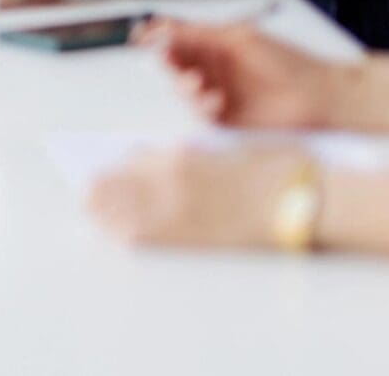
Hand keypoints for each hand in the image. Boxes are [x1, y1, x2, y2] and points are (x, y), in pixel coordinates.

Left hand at [86, 145, 311, 250]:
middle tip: (89, 196)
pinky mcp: (194, 241)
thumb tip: (145, 158)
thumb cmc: (266, 169)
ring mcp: (182, 215)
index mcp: (179, 155)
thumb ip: (179, 155)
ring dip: (105, 213)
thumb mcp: (217, 148)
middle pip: (116, 188)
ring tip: (95, 214)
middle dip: (99, 191)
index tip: (101, 173)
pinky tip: (117, 234)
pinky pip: (149, 238)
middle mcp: (172, 184)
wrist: (300, 200)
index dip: (113, 169)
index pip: (128, 161)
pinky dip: (127, 234)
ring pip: (124, 215)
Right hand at [144, 20, 349, 130]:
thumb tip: (167, 27)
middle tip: (168, 60)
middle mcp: (215, 68)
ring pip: (184, 88)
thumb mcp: (241, 38)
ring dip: (185, 86)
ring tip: (200, 86)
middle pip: (176, 63)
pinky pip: (200, 112)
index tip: (141, 36)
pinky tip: (214, 101)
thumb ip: (201, 33)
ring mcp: (219, 93)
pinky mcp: (226, 118)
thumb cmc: (288, 62)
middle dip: (169, 62)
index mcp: (217, 45)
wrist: (318, 97)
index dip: (158, 35)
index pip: (179, 37)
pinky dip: (201, 106)